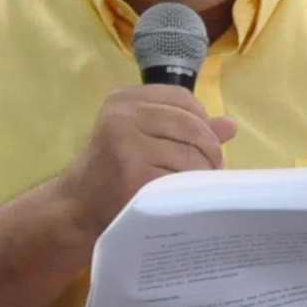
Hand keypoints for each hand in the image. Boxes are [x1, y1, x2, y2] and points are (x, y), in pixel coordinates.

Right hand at [57, 85, 235, 239]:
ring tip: (198, 185)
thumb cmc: (111, 173)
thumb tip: (230, 125)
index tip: (203, 145)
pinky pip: (180, 179)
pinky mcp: (133, 174)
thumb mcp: (139, 139)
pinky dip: (190, 190)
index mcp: (125, 99)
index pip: (182, 99)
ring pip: (191, 154)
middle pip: (192, 126)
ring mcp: (126, 145)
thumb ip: (182, 129)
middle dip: (210, 151)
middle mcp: (123, 116)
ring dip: (204, 173)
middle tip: (212, 170)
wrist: (75, 208)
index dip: (202, 121)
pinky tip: (185, 197)